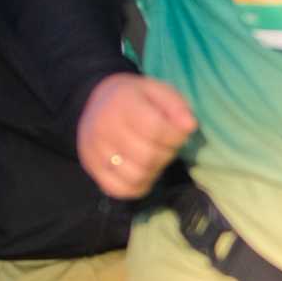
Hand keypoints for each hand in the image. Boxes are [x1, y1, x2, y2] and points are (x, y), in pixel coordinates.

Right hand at [78, 73, 196, 198]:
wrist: (99, 102)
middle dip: (167, 154)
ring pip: (135, 176)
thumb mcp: (160, 91)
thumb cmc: (137, 98)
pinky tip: (144, 172)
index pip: (155, 129)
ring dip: (155, 171)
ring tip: (156, 157)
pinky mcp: (91, 167)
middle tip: (167, 146)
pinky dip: (138, 186)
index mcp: (122, 103)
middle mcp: (103, 127)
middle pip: (147, 156)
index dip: (175, 136)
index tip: (180, 133)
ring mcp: (94, 149)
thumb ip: (177, 106)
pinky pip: (119, 189)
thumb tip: (189, 126)